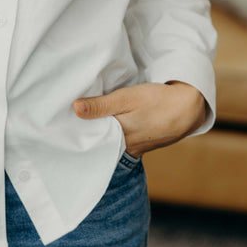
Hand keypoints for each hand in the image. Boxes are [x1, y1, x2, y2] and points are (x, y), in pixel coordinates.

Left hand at [72, 80, 206, 158]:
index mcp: (118, 139)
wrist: (187, 109)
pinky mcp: (139, 143)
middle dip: (83, 137)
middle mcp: (124, 148)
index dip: (74, 134)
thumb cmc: (157, 102)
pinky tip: (102, 126)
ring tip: (77, 125)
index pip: (89, 141)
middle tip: (63, 126)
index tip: (58, 127)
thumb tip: (75, 108)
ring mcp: (133, 148)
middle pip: (97, 144)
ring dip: (97, 135)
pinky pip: (119, 142)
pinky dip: (110, 135)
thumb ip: (101, 105)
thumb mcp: (127, 99)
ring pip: (108, 143)